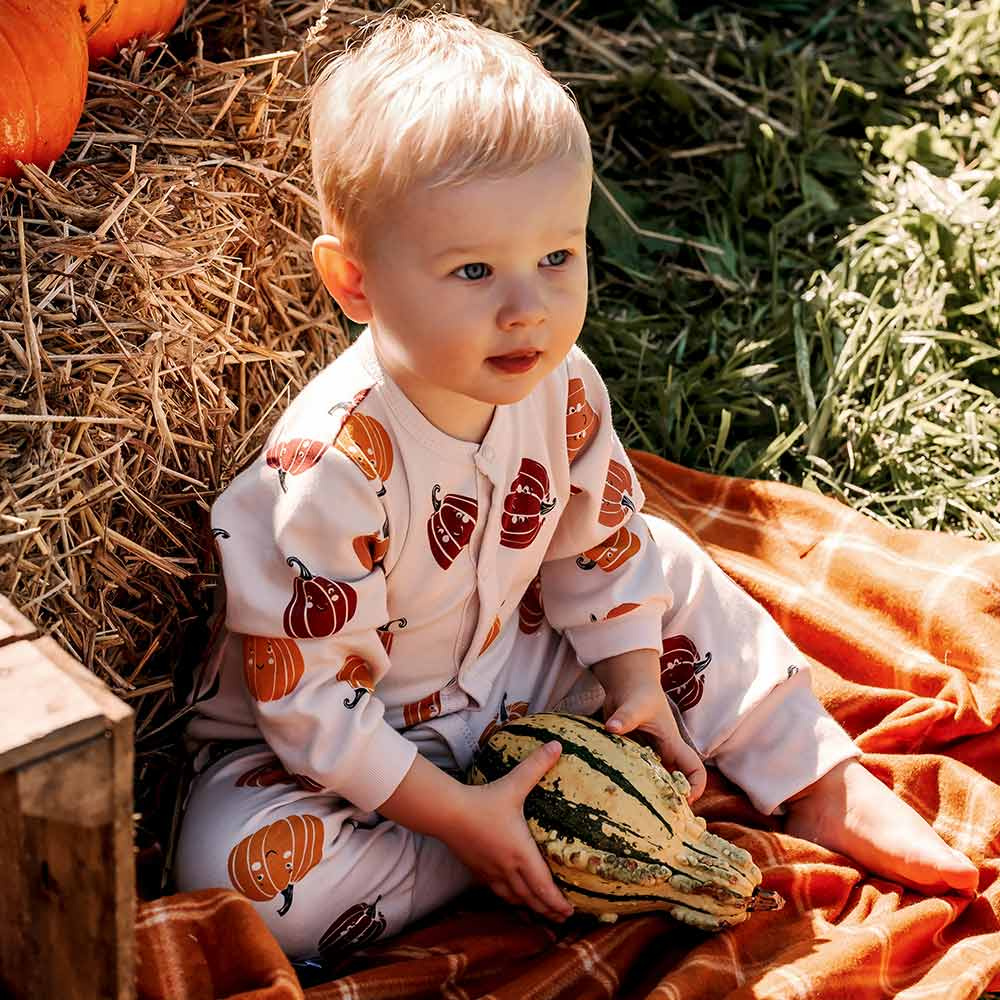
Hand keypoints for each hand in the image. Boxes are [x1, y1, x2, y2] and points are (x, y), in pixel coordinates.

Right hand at [443, 741, 573, 922]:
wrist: (448, 812)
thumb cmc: (484, 799)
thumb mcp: (514, 783)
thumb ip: (537, 765)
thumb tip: (558, 745)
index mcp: (521, 853)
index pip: (543, 886)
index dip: (557, 902)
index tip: (570, 911)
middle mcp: (507, 867)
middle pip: (530, 897)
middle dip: (547, 909)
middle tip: (561, 916)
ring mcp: (490, 871)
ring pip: (513, 896)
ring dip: (528, 904)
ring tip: (538, 908)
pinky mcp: (476, 869)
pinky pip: (496, 889)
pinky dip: (508, 896)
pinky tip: (510, 893)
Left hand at [603, 679, 706, 801]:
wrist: (627, 684)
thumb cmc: (638, 693)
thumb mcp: (634, 706)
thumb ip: (625, 717)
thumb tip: (611, 728)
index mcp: (673, 744)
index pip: (694, 769)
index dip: (695, 786)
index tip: (684, 799)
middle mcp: (664, 753)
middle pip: (676, 783)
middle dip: (670, 801)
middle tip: (655, 817)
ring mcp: (649, 756)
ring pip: (656, 782)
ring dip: (649, 795)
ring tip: (635, 813)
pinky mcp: (633, 756)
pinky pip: (637, 775)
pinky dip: (631, 785)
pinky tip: (617, 795)